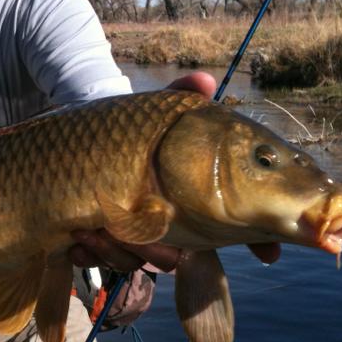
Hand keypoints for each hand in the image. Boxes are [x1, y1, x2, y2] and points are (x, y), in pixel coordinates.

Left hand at [67, 71, 280, 271]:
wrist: (79, 138)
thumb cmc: (131, 129)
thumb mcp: (158, 111)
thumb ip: (181, 95)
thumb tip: (205, 78)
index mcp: (189, 204)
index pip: (230, 232)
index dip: (257, 244)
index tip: (267, 254)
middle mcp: (164, 227)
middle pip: (171, 259)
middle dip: (151, 248)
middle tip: (132, 228)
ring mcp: (129, 238)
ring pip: (131, 263)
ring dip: (111, 249)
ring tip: (91, 227)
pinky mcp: (96, 244)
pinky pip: (95, 263)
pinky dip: (85, 253)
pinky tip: (74, 241)